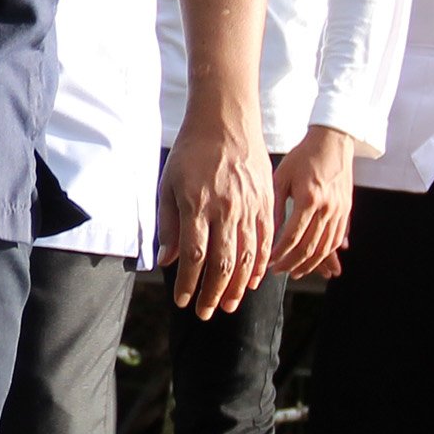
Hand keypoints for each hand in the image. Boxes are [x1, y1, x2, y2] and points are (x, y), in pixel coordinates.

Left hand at [161, 122, 271, 317]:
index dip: (188, 284)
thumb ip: (169, 224)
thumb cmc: (192, 151)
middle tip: (204, 312)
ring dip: (237, 287)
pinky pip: (265, 241)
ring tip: (227, 306)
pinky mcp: (266, 203)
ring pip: (246, 258)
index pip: (193, 256)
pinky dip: (260, 265)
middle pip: (222, 264)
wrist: (227, 120)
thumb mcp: (169, 184)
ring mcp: (249, 207)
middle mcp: (225, 209)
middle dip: (211, 294)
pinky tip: (253, 281)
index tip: (182, 301)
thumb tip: (167, 260)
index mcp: (197, 205)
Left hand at [272, 126, 357, 279]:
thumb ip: (275, 206)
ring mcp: (340, 210)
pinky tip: (319, 260)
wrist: (332, 141)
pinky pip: (337, 238)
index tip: (269, 262)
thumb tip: (268, 233)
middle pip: (310, 247)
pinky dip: (328, 253)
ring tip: (297, 271)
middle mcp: (327, 208)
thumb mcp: (282, 177)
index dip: (280, 254)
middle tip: (279, 271)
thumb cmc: (303, 156)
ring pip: (326, 247)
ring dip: (311, 263)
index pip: (292, 237)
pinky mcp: (346, 210)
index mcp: (309, 199)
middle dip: (293, 264)